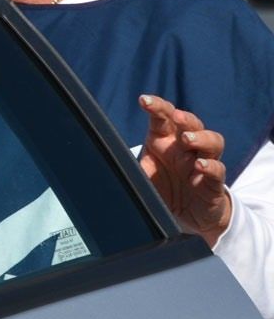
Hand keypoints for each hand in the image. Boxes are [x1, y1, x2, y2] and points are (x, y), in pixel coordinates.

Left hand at [138, 94, 231, 246]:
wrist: (186, 219)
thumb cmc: (163, 189)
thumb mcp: (141, 176)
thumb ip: (126, 166)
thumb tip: (99, 159)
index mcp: (165, 141)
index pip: (163, 117)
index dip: (157, 106)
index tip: (144, 100)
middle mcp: (185, 148)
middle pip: (191, 124)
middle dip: (185, 118)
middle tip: (175, 117)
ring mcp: (202, 163)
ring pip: (213, 141)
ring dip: (201, 137)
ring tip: (187, 139)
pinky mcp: (214, 183)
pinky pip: (219, 171)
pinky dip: (211, 167)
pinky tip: (200, 166)